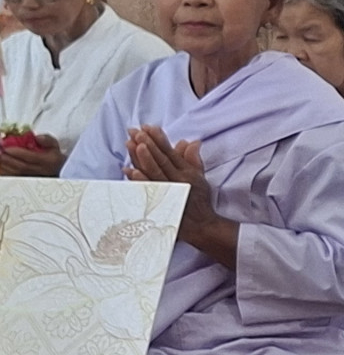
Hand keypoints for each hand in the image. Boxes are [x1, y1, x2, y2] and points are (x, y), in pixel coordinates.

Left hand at [0, 133, 63, 176]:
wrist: (56, 168)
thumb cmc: (52, 155)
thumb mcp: (54, 144)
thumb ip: (47, 139)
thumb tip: (37, 137)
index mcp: (48, 160)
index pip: (32, 157)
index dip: (18, 152)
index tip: (8, 146)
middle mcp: (40, 170)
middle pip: (21, 166)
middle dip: (8, 158)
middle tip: (0, 150)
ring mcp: (32, 176)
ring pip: (15, 172)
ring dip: (4, 164)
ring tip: (0, 154)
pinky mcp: (25, 179)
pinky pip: (12, 176)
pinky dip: (4, 170)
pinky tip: (1, 163)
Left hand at [123, 126, 219, 240]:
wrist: (202, 226)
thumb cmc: (199, 201)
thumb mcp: (200, 178)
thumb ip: (194, 159)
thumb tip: (192, 142)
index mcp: (186, 172)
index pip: (170, 152)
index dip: (159, 139)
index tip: (148, 127)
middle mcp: (178, 180)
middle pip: (161, 160)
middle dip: (148, 144)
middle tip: (136, 131)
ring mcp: (170, 192)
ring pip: (154, 172)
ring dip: (142, 158)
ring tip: (132, 144)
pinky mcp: (162, 203)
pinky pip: (149, 190)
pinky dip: (139, 180)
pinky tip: (130, 170)